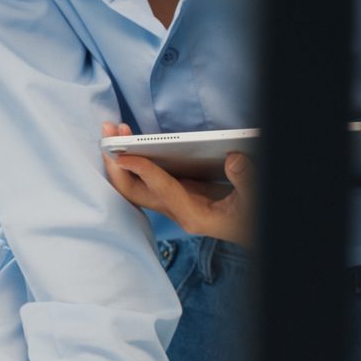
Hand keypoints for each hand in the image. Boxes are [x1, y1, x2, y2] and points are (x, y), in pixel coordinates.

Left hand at [102, 121, 255, 246]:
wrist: (251, 231)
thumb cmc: (251, 219)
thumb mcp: (253, 201)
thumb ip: (245, 180)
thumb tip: (233, 157)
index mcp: (193, 216)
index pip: (161, 190)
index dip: (142, 169)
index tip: (123, 152)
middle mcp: (177, 210)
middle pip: (135, 191)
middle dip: (117, 164)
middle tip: (107, 134)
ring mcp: (174, 202)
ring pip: (136, 184)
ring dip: (122, 159)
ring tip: (115, 130)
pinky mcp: (178, 193)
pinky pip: (146, 178)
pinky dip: (135, 159)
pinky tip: (133, 139)